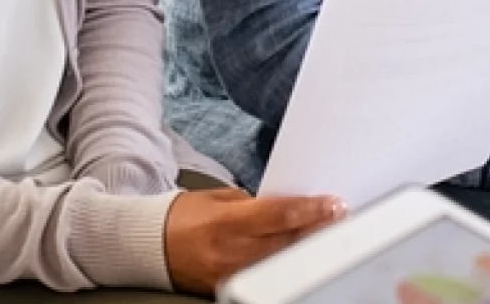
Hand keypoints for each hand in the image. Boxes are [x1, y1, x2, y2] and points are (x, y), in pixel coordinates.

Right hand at [164, 188, 345, 295]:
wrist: (150, 246)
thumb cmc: (182, 217)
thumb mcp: (218, 199)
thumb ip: (254, 204)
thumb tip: (288, 207)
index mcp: (226, 222)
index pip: (279, 215)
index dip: (311, 210)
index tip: (332, 204)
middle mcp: (230, 251)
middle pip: (287, 242)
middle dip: (317, 229)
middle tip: (339, 217)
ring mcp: (230, 275)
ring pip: (280, 263)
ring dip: (305, 248)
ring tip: (326, 235)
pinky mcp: (226, 290)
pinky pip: (263, 277)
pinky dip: (284, 266)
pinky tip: (298, 257)